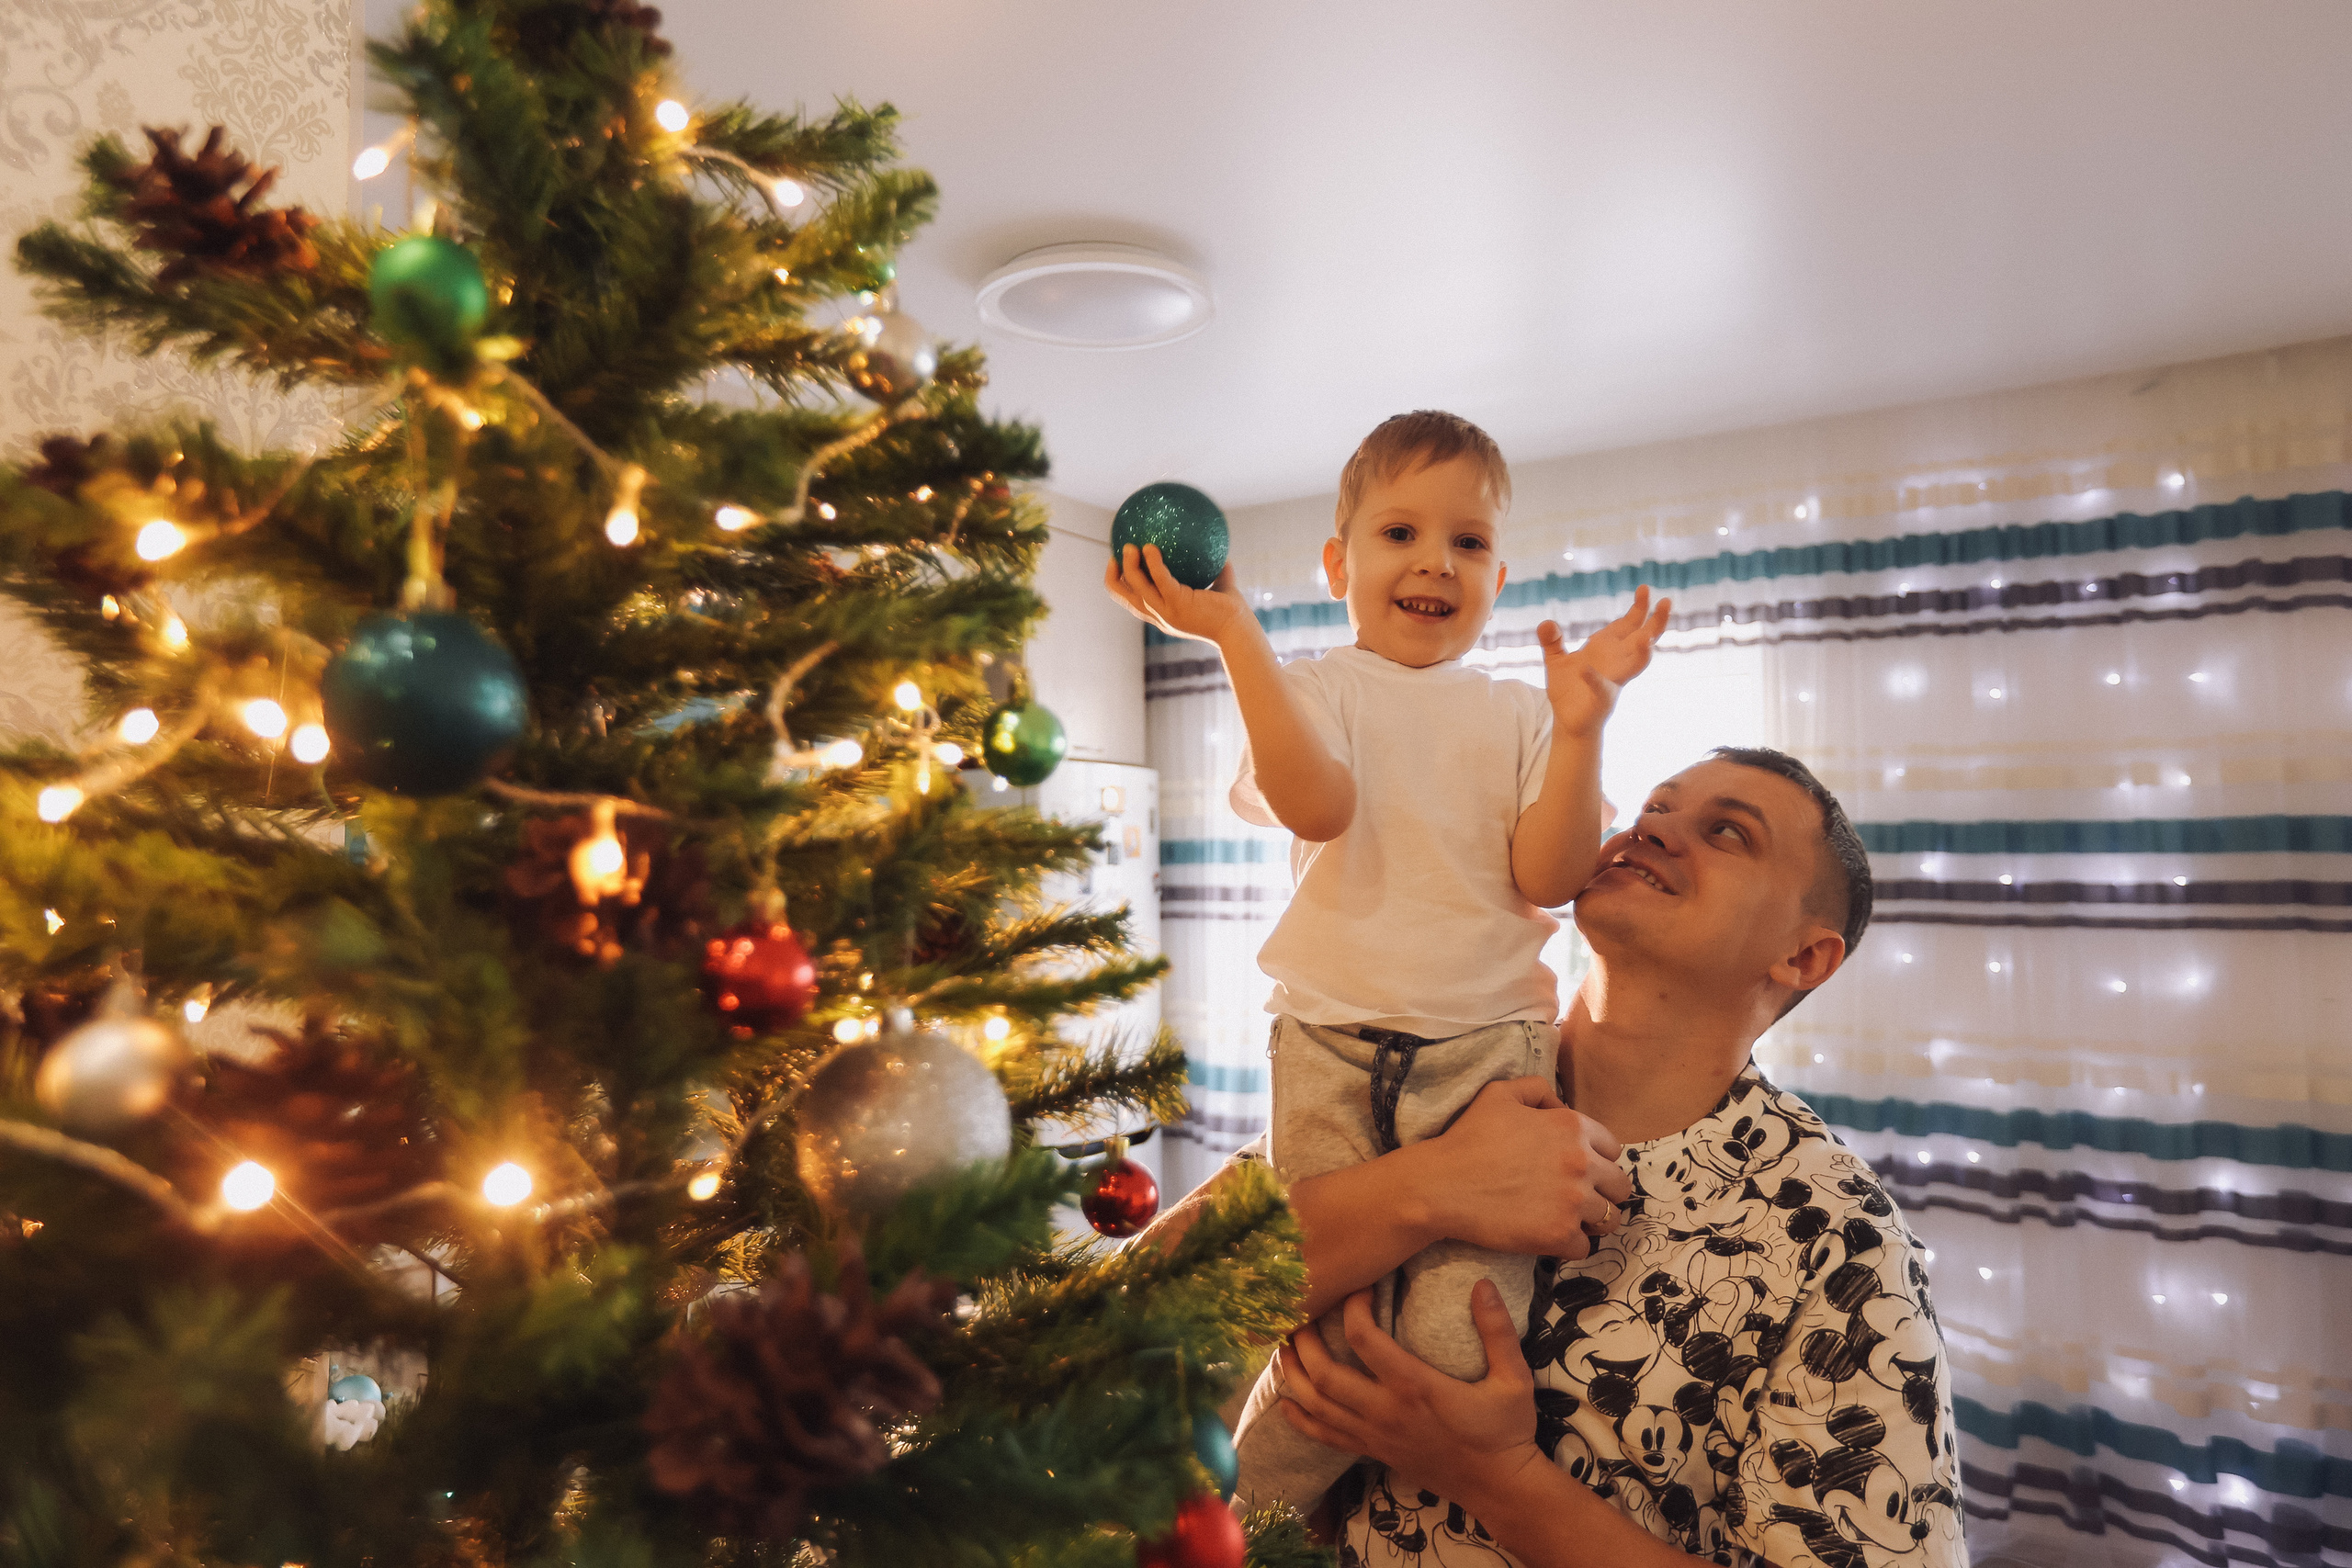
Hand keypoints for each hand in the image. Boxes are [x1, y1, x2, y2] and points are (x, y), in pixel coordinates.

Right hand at [1103, 544, 1249, 645]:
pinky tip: (1151, 547)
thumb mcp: (1220, 591)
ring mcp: (1167, 612)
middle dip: (1115, 575)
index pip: (1133, 602)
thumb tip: (1220, 551)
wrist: (1239, 631)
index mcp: (1164, 616)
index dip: (1119, 584)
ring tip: (1130, 546)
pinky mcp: (1177, 604)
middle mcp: (1160, 617)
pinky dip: (1152, 562)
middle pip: (1124, 597)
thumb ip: (1217, 573)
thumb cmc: (1232, 613)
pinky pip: (1160, 578)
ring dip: (1129, 566)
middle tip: (1116, 553)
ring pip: (1137, 588)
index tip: (1118, 564)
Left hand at [1276, 1282, 1549, 1513]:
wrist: (1499, 1486)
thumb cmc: (1506, 1429)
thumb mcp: (1513, 1378)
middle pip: (1325, 1374)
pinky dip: (1300, 1419)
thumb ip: (1497, 1330)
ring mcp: (1375, 1435)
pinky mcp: (1373, 1452)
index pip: (1364, 1339)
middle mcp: (1386, 1411)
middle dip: (1305, 1341)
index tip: (1359, 1287)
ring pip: (1317, 1406)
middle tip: (1302, 1313)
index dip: (1352, 1307)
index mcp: (1416, 1387)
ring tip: (1285, 1346)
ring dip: (1295, 1375)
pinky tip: (1286, 1401)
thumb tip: (1483, 1283)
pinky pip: (1326, 1437)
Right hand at [1417, 1078, 1630, 1259]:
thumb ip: (1537, 1089)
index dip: (1597, 1159)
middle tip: (1578, 1197)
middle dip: (1603, 1191)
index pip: (1613, 1148)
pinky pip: (1584, 1247)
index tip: (1579, 1170)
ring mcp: (1573, 1201)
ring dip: (1593, 1220)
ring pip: (1610, 1218)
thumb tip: (1559, 1105)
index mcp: (1572, 1127)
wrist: (1443, 1185)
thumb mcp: (1500, 1093)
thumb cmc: (1468, 1138)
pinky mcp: (1559, 1235)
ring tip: (1571, 1220)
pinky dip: (1569, 1244)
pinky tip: (1550, 1236)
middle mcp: (1582, 1163)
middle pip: (1620, 1186)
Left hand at [1536, 585, 1671, 737]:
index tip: (1644, 588)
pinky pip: (1600, 688)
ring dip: (1642, 653)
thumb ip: (1552, 641)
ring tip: (1647, 640)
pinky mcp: (1601, 701)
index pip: (1630, 625)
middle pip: (1644, 640)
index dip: (1639, 608)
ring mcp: (1613, 682)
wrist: (1567, 721)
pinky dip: (1593, 680)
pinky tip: (1585, 670)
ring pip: (1635, 666)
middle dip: (1656, 623)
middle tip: (1666, 601)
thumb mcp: (1556, 660)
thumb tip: (1545, 623)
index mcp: (1609, 650)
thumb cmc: (1568, 689)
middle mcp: (1617, 664)